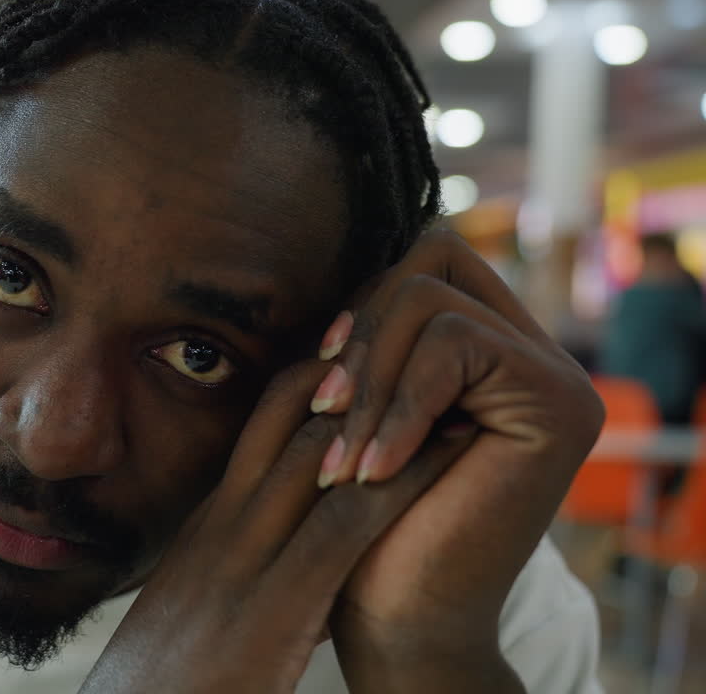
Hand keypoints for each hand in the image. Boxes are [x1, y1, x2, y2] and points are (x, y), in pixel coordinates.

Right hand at [81, 362, 470, 693]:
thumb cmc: (169, 681)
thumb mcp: (196, 608)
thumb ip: (236, 572)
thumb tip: (287, 562)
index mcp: (210, 521)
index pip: (263, 419)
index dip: (320, 375)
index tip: (370, 353)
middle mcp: (227, 521)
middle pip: (290, 407)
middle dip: (356, 362)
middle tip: (416, 332)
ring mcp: (249, 554)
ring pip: (323, 445)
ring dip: (390, 404)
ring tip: (451, 375)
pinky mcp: (277, 601)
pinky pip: (349, 520)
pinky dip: (405, 476)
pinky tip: (454, 453)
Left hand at [308, 231, 603, 687]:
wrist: (396, 617)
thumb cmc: (362, 518)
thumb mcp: (353, 409)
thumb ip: (369, 340)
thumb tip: (350, 272)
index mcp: (486, 349)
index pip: (423, 263)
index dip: (362, 306)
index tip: (320, 379)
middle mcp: (530, 353)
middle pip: (428, 264)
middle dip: (360, 337)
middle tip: (324, 416)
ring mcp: (554, 377)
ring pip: (431, 302)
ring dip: (368, 378)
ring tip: (345, 458)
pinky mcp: (561, 405)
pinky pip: (455, 346)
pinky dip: (397, 406)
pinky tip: (372, 473)